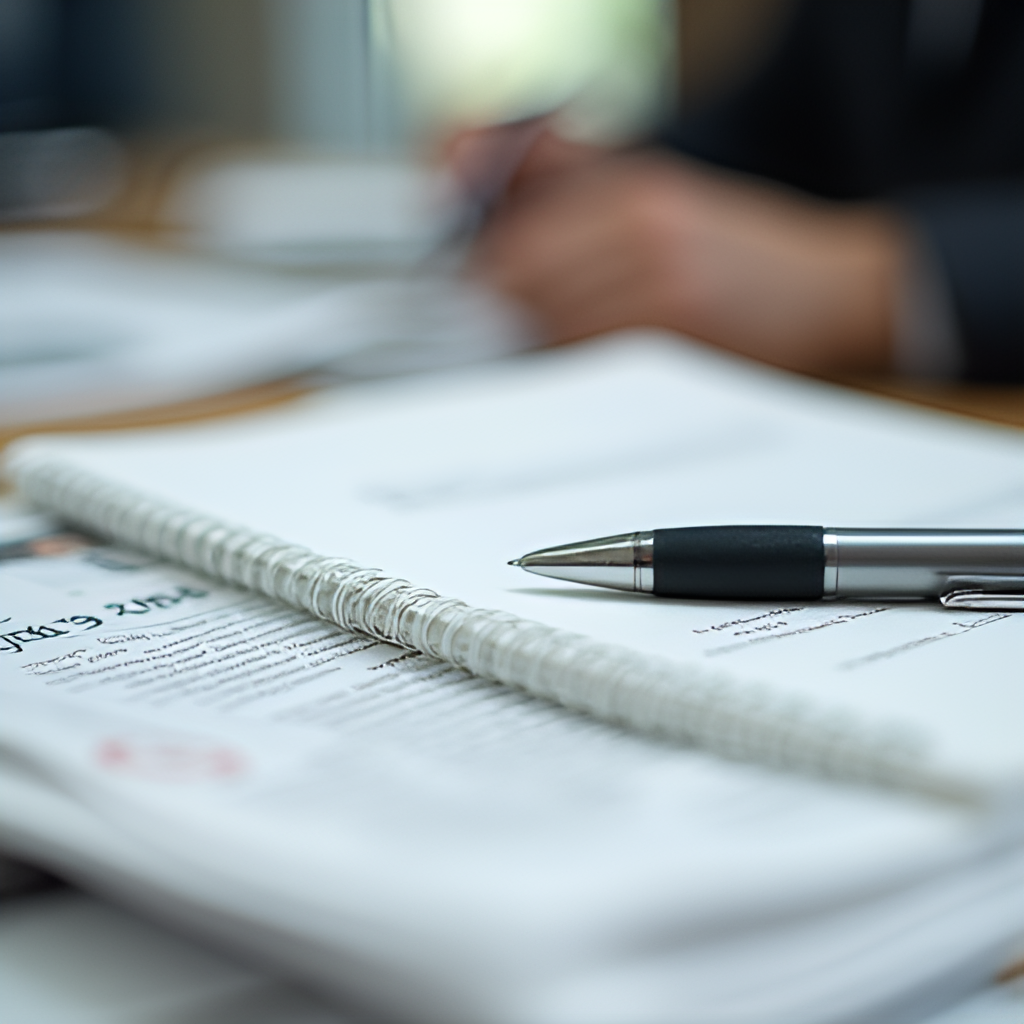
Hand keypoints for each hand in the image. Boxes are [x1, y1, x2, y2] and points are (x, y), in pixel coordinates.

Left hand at [467, 143, 907, 373]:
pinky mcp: (681, 337)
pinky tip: (580, 377)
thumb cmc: (746, 257)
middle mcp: (641, 230)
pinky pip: (595, 361)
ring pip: (552, 326)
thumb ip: (587, 216)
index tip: (471, 304)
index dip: (483, 278)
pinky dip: (574, 371)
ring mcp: (661, 283)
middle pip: (524, 283)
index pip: (520, 238)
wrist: (837, 289)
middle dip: (499, 318)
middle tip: (494, 343)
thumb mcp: (669, 205)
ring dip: (534, 350)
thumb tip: (505, 244)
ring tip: (538, 363)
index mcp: (632, 191)